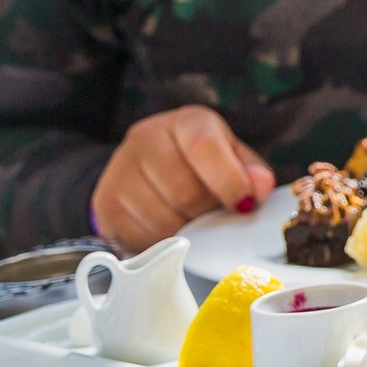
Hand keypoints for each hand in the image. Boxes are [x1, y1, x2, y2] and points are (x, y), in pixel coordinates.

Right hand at [91, 106, 273, 251]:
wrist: (149, 170)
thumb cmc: (201, 166)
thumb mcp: (233, 159)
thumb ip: (251, 172)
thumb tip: (261, 186)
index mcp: (187, 121)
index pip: (204, 147)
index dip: (229, 182)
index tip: (245, 207)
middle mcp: (147, 137)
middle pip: (183, 191)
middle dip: (206, 215)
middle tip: (215, 219)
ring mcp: (119, 169)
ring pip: (161, 219)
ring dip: (185, 234)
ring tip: (192, 224)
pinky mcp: (105, 202)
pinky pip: (138, 237)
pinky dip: (161, 245)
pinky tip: (169, 231)